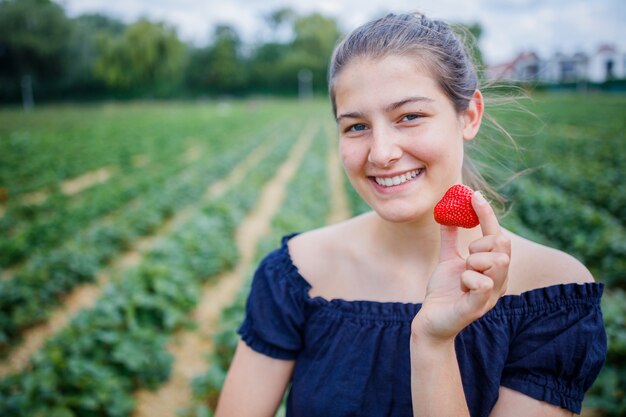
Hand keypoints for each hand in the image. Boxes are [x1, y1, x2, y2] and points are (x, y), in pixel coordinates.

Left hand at [411, 191, 510, 341]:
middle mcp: (499, 281)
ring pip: (495, 261)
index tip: (474, 195)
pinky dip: (469, 278)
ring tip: (462, 276)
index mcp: (493, 269)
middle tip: (466, 258)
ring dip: (473, 262)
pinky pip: (483, 282)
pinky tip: (462, 285)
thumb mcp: (448, 260)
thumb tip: (448, 213)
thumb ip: (450, 238)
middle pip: (501, 245)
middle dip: (480, 244)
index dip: (486, 214)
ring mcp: (491, 295)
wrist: (430, 322)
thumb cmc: (443, 292)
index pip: (497, 235)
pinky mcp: (478, 307)